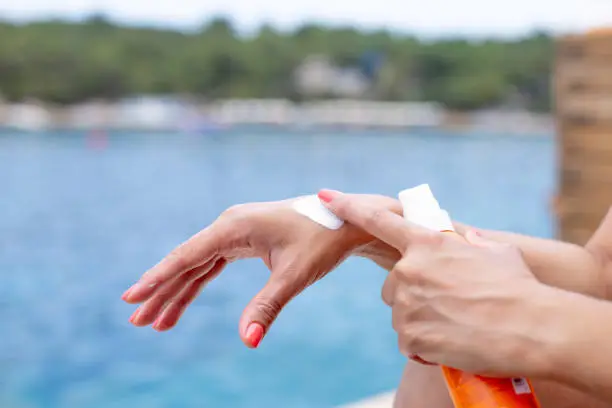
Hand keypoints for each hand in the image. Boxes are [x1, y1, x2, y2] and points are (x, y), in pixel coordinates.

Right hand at [121, 195, 397, 347]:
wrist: (347, 221)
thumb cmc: (323, 241)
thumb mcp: (294, 275)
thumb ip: (267, 306)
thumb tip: (247, 341)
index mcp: (235, 226)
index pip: (188, 256)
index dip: (158, 278)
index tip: (131, 297)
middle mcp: (230, 225)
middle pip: (186, 262)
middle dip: (161, 292)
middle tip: (136, 320)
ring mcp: (236, 232)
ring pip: (197, 265)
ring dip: (177, 292)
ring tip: (155, 322)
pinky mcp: (245, 240)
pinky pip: (213, 265)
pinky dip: (197, 285)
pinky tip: (182, 303)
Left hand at [319, 189, 554, 377]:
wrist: (533, 328)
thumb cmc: (519, 287)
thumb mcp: (495, 252)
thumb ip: (469, 243)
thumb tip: (464, 238)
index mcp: (426, 243)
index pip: (377, 220)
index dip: (348, 207)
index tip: (325, 196)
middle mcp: (409, 270)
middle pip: (391, 284)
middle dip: (412, 294)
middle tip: (447, 304)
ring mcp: (407, 303)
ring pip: (401, 314)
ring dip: (421, 321)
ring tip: (457, 324)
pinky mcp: (410, 336)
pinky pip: (408, 342)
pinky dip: (426, 346)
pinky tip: (452, 342)